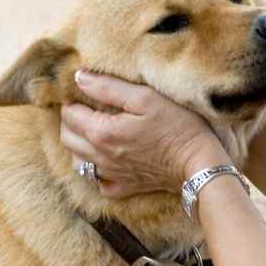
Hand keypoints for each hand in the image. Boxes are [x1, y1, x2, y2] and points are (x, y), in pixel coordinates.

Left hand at [60, 70, 229, 198]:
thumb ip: (108, 87)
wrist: (198, 163)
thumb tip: (80, 79)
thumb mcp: (145, 97)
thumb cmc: (176, 126)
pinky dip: (96, 169)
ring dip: (80, 145)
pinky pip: (97, 181)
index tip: (88, 94)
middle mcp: (99, 156)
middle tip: (89, 110)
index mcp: (101, 132)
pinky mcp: (123, 187)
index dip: (75, 100)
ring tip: (96, 132)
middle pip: (67, 138)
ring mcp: (110, 175)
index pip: (69, 114)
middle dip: (71, 121)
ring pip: (77, 160)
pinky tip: (109, 159)